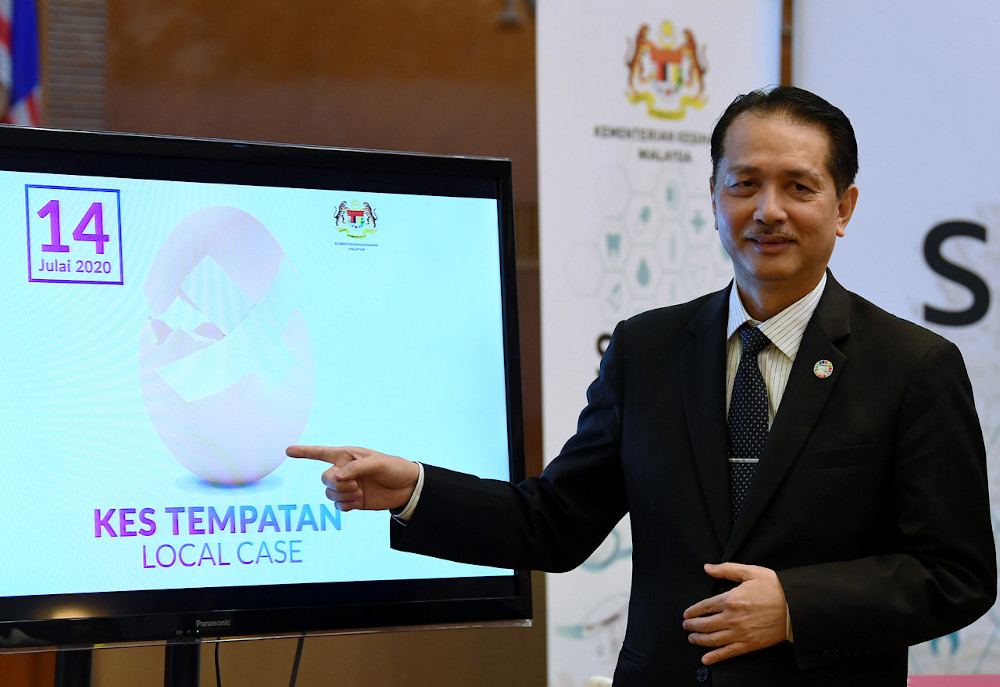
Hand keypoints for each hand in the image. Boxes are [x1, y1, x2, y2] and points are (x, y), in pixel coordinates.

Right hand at [286, 445, 419, 511]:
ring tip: (359, 492)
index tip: (288, 451)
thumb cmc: (393, 468)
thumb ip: (355, 468)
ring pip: (329, 494)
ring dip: (343, 495)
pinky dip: (346, 505)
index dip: (304, 452)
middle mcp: (344, 471)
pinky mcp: (352, 501)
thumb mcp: (376, 463)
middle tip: (355, 484)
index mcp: (347, 456)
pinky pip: (338, 506)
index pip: (321, 453)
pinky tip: (359, 501)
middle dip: (337, 484)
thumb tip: (335, 477)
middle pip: (324, 479)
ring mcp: (347, 487)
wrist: (406, 487)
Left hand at [682, 563, 788, 664]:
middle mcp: (732, 618)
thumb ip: (726, 570)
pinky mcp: (749, 644)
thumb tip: (708, 568)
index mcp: (731, 599)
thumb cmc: (775, 588)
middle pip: (705, 624)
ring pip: (713, 639)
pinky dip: (715, 657)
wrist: (795, 606)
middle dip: (692, 626)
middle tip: (686, 626)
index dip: (693, 611)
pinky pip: (728, 653)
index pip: (704, 606)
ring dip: (699, 640)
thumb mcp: (750, 572)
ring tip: (692, 638)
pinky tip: (706, 659)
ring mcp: (740, 633)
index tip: (687, 614)